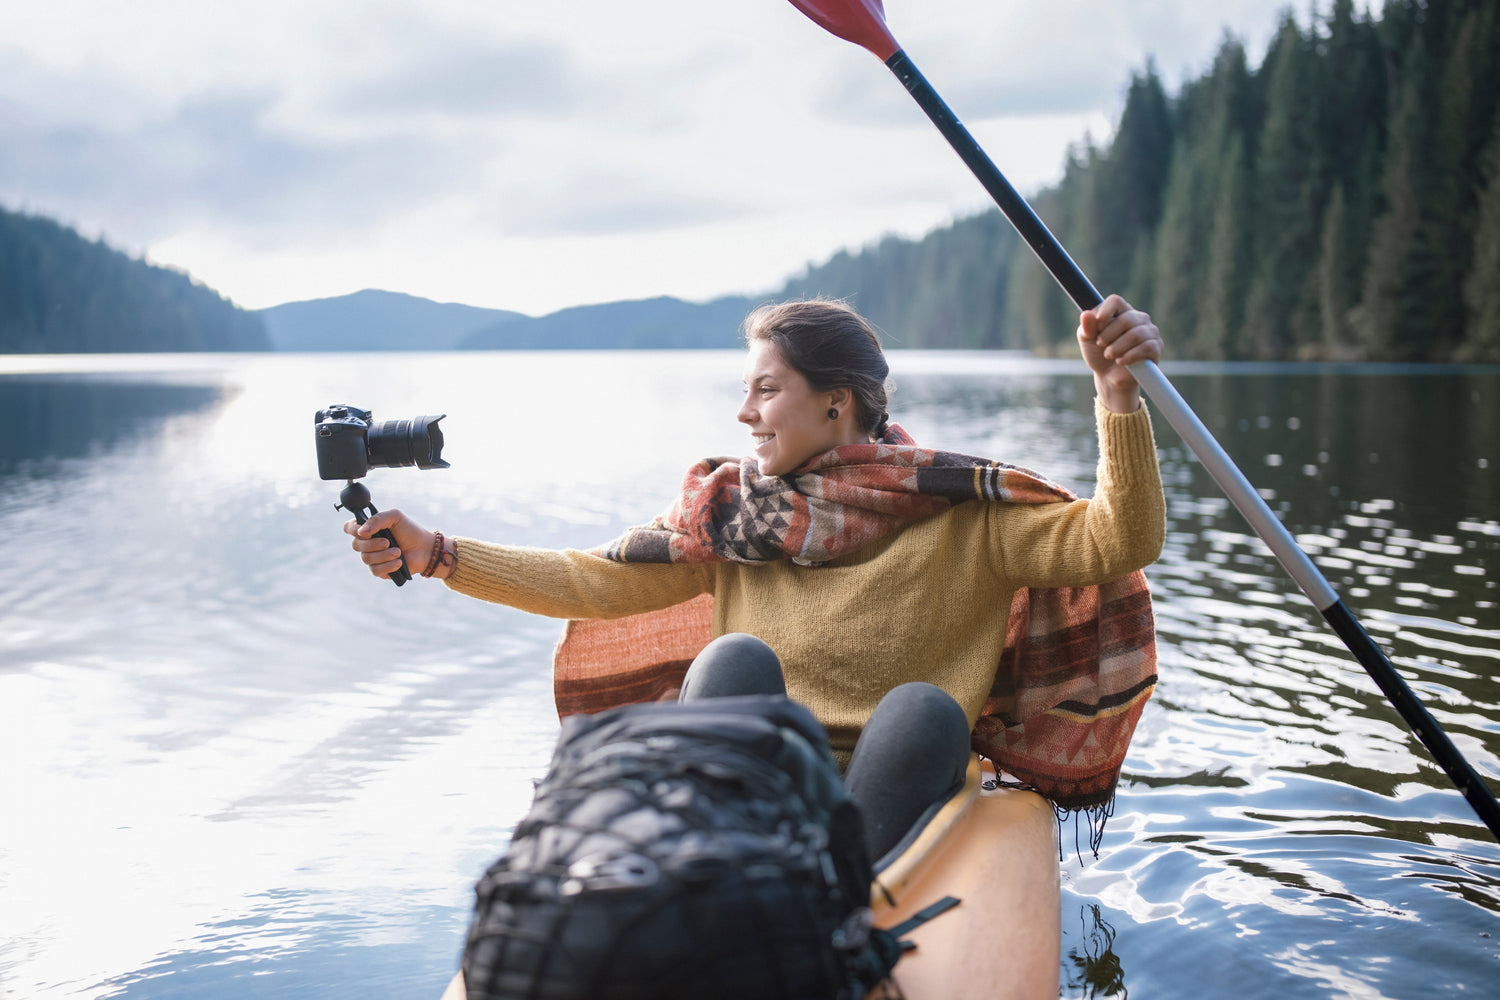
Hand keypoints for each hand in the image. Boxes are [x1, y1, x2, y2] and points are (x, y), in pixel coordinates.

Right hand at [344, 508, 434, 579]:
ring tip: (398, 552)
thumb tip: (361, 532)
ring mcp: (373, 557)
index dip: (353, 529)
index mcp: (368, 528)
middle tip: (388, 542)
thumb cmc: (410, 530)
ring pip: (366, 559)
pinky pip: (375, 570)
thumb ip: (378, 519)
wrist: (425, 548)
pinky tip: (399, 562)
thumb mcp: (395, 517)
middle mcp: (367, 543)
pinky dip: (388, 566)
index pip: (349, 528)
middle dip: (372, 544)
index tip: (366, 531)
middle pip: (356, 545)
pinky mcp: (380, 570)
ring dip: (383, 555)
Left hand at [1076, 294, 1161, 412]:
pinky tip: (1120, 361)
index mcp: (1120, 311)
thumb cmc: (1098, 354)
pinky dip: (1130, 356)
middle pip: (1125, 319)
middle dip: (1108, 335)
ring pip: (1136, 334)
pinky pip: (1146, 347)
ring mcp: (1150, 332)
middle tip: (1101, 345)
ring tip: (1109, 355)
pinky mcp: (1156, 347)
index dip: (1105, 312)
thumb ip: (1086, 328)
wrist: (1108, 377)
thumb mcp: (1087, 340)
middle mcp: (1138, 318)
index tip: (1097, 326)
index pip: (1115, 301)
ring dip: (1117, 347)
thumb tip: (1086, 314)